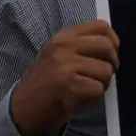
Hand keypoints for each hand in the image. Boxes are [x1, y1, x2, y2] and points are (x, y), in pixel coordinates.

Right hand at [11, 21, 119, 135]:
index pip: (100, 26)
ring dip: (103, 84)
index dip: (112, 41)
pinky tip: (81, 99)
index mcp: (63, 37)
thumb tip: (112, 47)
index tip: (109, 55)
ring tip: (87, 89)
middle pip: (106, 47)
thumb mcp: (58, 55)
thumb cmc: (44, 84)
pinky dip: (95, 98)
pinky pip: (99, 89)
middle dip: (112, 63)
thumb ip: (81, 46)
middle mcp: (64, 47)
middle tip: (104, 75)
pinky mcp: (70, 86)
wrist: (23, 109)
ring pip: (106, 70)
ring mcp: (66, 66)